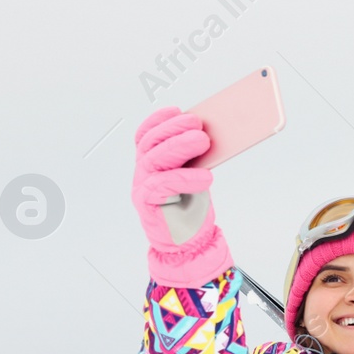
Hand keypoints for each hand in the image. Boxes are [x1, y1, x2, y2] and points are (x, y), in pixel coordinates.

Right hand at [132, 108, 215, 246]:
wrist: (188, 243)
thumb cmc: (191, 208)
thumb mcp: (196, 176)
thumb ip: (196, 158)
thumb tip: (212, 133)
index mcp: (151, 162)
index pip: (146, 135)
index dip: (159, 120)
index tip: (177, 110)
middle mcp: (143, 172)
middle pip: (151, 143)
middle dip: (174, 129)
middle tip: (198, 123)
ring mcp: (142, 187)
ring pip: (154, 159)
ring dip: (179, 146)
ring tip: (203, 140)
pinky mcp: (147, 204)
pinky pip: (161, 184)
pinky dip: (184, 178)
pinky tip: (205, 177)